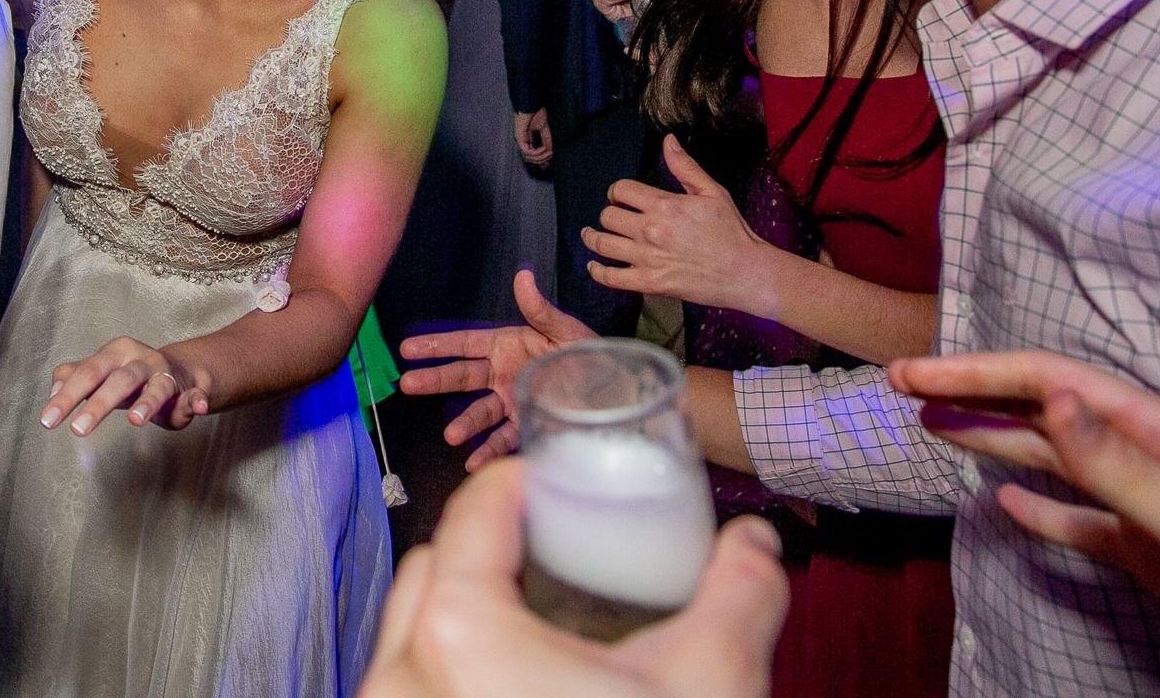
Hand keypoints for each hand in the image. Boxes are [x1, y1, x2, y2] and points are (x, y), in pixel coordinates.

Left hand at [40, 336, 208, 435]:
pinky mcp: (191, 390)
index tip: (48, 420)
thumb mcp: (102, 372)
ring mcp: (167, 374)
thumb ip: (74, 377)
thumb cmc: (132, 376)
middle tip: (78, 430)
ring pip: (158, 386)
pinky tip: (199, 408)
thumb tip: (53, 390)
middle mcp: (141, 360)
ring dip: (148, 402)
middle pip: (119, 379)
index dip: (67, 396)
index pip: (87, 373)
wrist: (182, 371)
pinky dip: (197, 401)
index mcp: (115, 354)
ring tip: (136, 420)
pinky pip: (195, 395)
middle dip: (99, 404)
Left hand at [360, 458, 786, 697]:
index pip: (475, 514)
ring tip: (545, 623)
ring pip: (413, 636)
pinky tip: (521, 688)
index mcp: (461, 635)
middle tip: (560, 550)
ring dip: (469, 613)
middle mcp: (402, 678)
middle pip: (435, 570)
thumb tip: (757, 544)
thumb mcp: (711, 684)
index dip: (524, 483)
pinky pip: (412, 690)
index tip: (562, 484)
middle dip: (492, 548)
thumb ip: (739, 595)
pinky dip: (455, 672)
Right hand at [399, 269, 595, 469]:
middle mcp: (504, 373)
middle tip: (407, 384)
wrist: (619, 390)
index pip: (465, 344)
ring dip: (464, 423)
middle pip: (462, 377)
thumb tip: (522, 277)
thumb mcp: (567, 330)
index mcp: (508, 345)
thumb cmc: (591, 354)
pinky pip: (503, 438)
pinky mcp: (527, 424)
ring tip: (451, 435)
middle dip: (435, 380)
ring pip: (480, 411)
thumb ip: (540, 310)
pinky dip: (488, 450)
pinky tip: (473, 462)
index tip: (408, 347)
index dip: (437, 345)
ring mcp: (512, 401)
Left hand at [514, 109, 552, 166]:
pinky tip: (544, 148)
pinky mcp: (519, 138)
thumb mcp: (544, 129)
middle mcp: (522, 141)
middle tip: (551, 156)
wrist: (531, 104)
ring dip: (541, 157)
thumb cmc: (535, 112)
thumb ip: (546, 140)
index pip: (531, 154)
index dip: (541, 159)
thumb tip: (551, 151)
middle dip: (542, 159)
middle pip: (530, 158)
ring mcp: (520, 140)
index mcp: (527, 139)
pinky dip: (537, 152)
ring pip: (528, 157)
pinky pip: (527, 151)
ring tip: (549, 152)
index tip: (550, 160)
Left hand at [581, 136, 769, 313]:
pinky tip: (595, 266)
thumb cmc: (732, 232)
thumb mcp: (712, 192)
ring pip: (602, 244)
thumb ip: (685, 167)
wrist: (745, 272)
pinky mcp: (649, 283)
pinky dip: (597, 272)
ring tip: (591, 235)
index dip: (617, 192)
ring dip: (592, 239)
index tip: (620, 198)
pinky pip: (610, 278)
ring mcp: (647, 258)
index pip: (621, 190)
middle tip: (611, 218)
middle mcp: (650, 230)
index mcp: (665, 205)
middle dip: (608, 214)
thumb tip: (668, 141)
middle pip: (608, 216)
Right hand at [890, 350, 1159, 691]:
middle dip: (973, 389)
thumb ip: (1127, 468)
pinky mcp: (1154, 551)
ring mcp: (1153, 504)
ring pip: (1056, 454)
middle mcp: (1154, 457)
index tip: (913, 373)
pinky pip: (1082, 519)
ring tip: (932, 424)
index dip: (978, 370)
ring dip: (993, 434)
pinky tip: (1005, 502)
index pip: (1053, 381)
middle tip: (902, 384)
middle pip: (1047, 405)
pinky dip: (1038, 507)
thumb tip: (1051, 398)